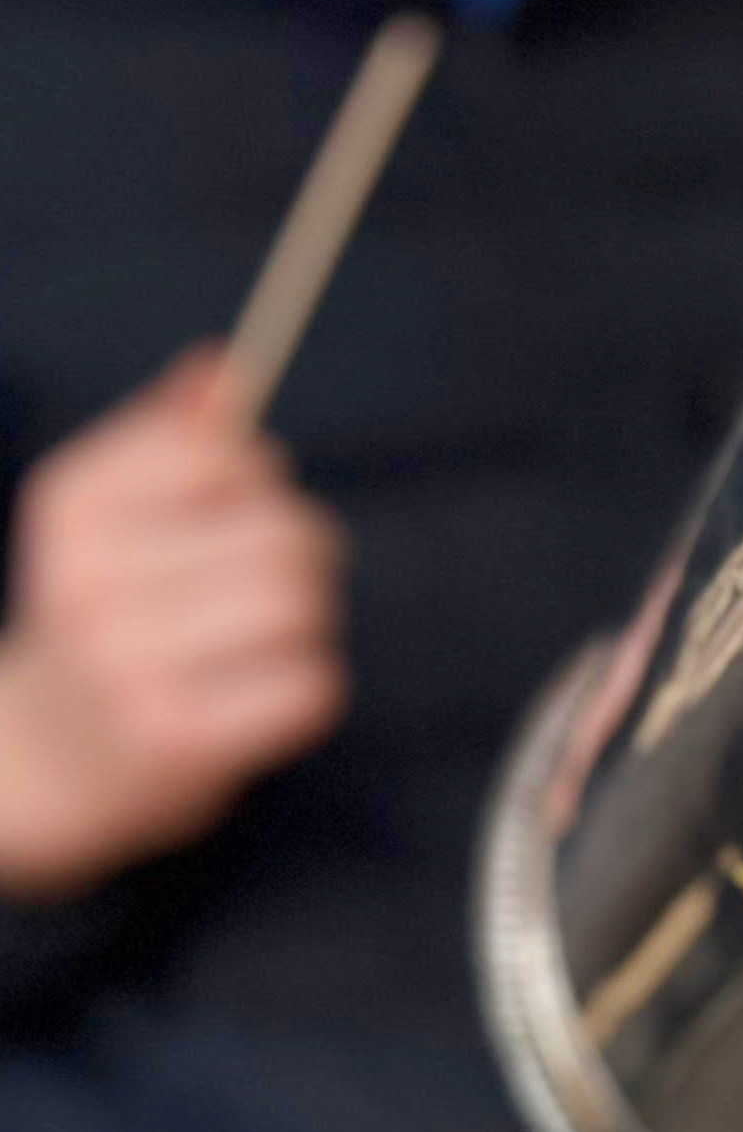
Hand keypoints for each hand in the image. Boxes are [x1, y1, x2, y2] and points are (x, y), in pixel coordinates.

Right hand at [0, 352, 348, 899]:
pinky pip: (312, 686)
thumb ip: (166, 444)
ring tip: (262, 645)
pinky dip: (306, 690)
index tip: (230, 519)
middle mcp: (89, 579)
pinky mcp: (182, 740)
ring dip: (308, 625)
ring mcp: (130, 663)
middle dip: (305, 555)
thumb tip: (224, 366)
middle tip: (275, 591)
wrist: (43, 765)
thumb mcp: (105, 524)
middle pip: (282, 530)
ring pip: (301, 605)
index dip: (256, 483)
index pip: (224, 453)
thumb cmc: (99, 627)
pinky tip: (258, 700)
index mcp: (71, 507)